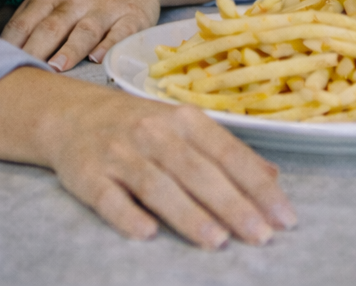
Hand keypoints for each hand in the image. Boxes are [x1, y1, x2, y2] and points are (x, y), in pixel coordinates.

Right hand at [0, 68, 294, 247]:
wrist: (71, 114)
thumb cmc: (140, 126)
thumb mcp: (186, 128)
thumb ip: (227, 153)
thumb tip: (273, 179)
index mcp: (185, 119)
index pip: (229, 153)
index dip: (257, 185)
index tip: (284, 216)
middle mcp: (154, 132)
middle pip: (197, 171)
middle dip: (232, 204)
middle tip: (260, 235)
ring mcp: (119, 152)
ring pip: (158, 185)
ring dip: (188, 214)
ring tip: (217, 241)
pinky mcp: (86, 174)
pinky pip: (108, 197)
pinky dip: (126, 214)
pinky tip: (147, 233)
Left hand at [1, 0, 165, 70]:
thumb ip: (31, 17)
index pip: (25, 22)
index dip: (10, 43)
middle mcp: (77, 0)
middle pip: (52, 26)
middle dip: (36, 49)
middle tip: (23, 72)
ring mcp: (106, 7)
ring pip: (85, 29)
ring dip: (70, 49)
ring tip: (57, 68)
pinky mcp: (133, 16)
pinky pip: (121, 32)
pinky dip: (110, 44)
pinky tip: (99, 58)